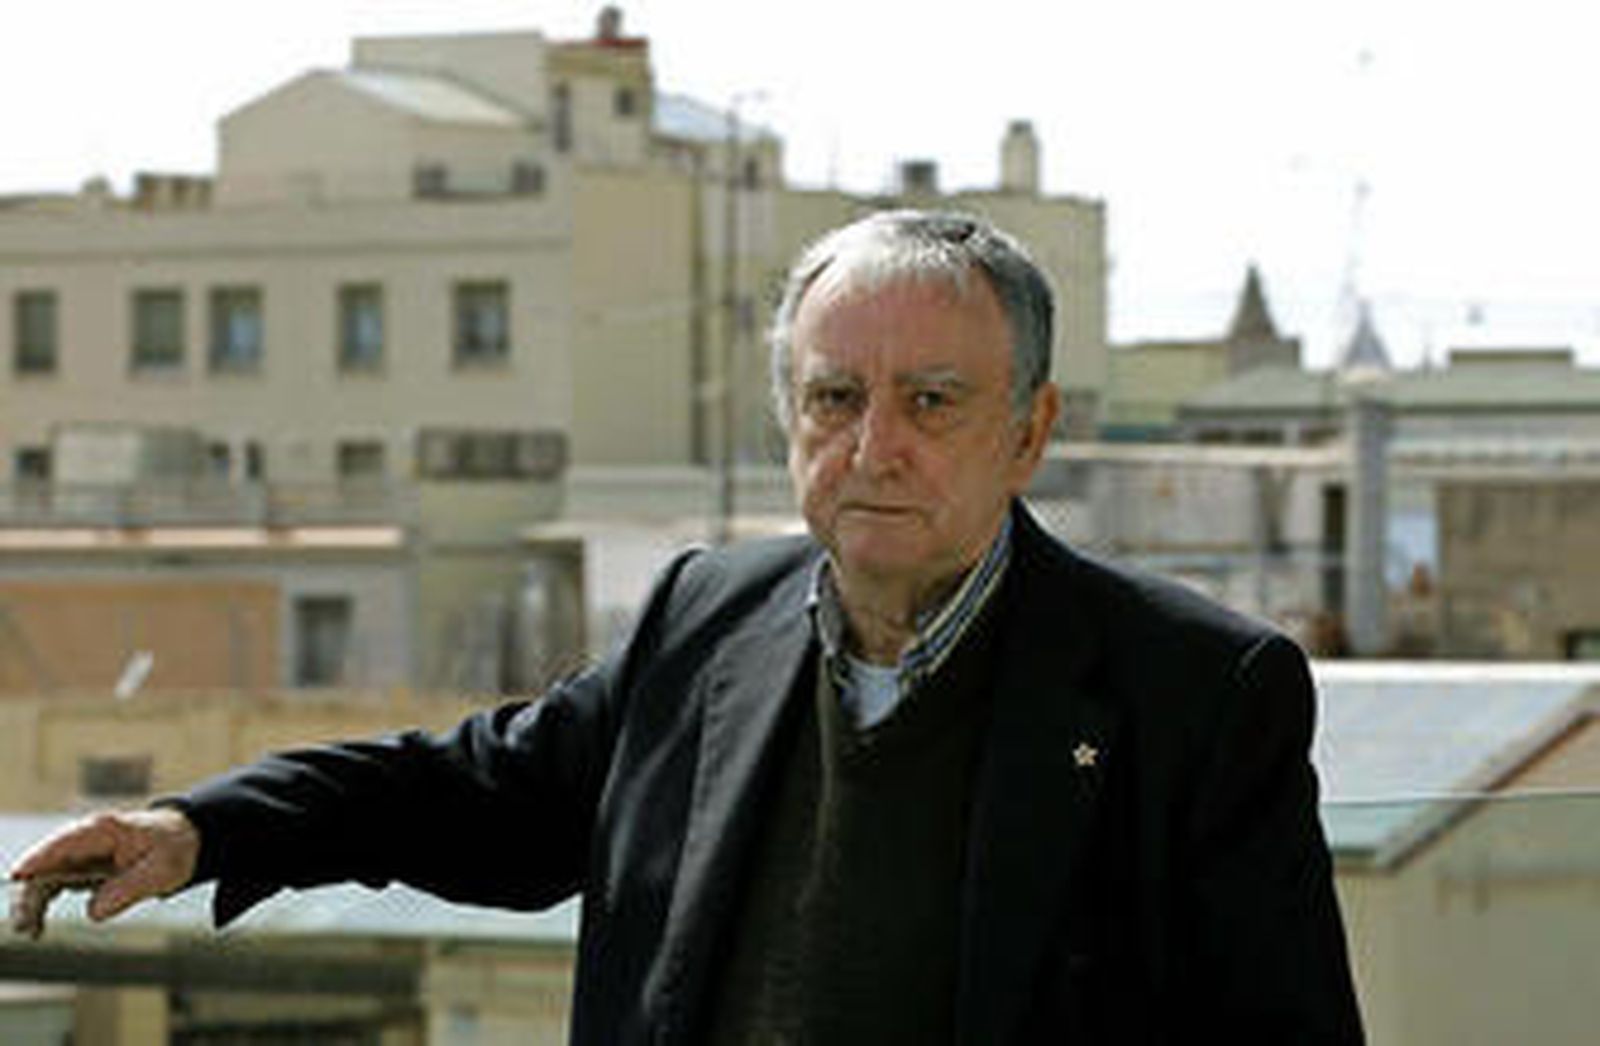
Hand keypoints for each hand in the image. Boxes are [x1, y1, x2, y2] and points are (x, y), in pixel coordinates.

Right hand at [8, 808, 199, 937]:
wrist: (185, 841)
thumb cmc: (174, 850)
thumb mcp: (163, 871)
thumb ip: (129, 890)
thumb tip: (92, 912)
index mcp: (104, 830)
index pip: (62, 844)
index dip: (38, 859)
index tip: (18, 876)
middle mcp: (86, 839)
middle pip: (46, 864)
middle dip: (31, 893)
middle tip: (27, 926)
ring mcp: (81, 852)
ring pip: (44, 877)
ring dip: (32, 903)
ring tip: (30, 931)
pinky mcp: (81, 867)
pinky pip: (53, 884)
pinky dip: (43, 903)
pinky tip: (37, 926)